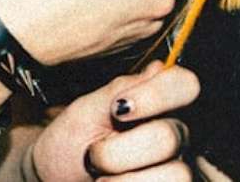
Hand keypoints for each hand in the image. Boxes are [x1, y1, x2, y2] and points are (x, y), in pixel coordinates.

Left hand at [28, 61, 199, 180]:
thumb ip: (122, 90)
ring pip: (177, 173)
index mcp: (158, 105)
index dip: (157, 95)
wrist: (54, 181)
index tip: (118, 108)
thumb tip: (159, 68)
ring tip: (102, 178)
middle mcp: (176, 135)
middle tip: (93, 154)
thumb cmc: (71, 144)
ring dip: (125, 179)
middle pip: (171, 136)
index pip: (185, 85)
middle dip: (119, 151)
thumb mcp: (87, 112)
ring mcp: (176, 168)